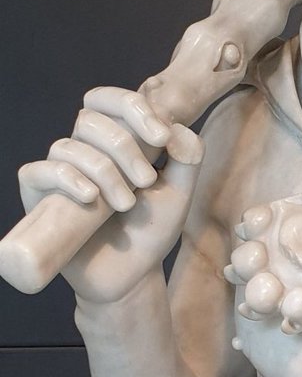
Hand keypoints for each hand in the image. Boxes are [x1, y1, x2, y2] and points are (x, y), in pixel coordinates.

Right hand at [18, 87, 202, 302]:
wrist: (130, 275)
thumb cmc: (152, 230)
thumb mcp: (180, 192)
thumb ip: (188, 157)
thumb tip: (175, 126)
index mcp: (117, 139)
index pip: (113, 101)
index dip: (134, 108)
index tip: (161, 137)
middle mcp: (85, 149)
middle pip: (91, 119)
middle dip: (123, 145)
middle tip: (146, 181)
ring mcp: (60, 172)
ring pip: (68, 146)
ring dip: (103, 170)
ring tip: (126, 204)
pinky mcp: (38, 197)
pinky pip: (39, 171)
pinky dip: (65, 177)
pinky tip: (90, 196)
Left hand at [225, 184, 301, 334]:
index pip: (296, 314)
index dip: (291, 320)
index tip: (287, 322)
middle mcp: (283, 275)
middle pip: (259, 296)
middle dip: (255, 295)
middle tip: (263, 284)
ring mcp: (271, 249)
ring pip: (244, 263)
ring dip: (244, 260)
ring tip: (256, 249)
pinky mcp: (267, 222)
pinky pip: (249, 225)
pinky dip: (251, 223)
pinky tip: (264, 217)